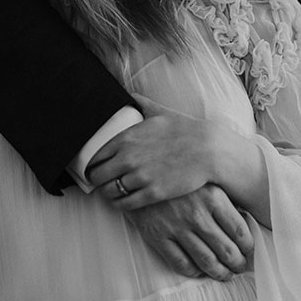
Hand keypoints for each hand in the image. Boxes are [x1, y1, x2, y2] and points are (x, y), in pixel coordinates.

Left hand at [87, 112, 215, 209]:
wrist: (208, 149)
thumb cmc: (184, 129)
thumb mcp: (159, 112)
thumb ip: (140, 104)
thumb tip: (129, 95)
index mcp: (126, 138)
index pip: (94, 156)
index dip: (91, 163)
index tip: (94, 166)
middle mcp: (128, 158)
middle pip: (96, 176)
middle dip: (96, 179)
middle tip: (102, 180)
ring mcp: (139, 177)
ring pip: (108, 192)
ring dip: (108, 193)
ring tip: (112, 191)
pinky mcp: (152, 194)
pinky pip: (124, 205)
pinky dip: (120, 204)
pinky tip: (123, 200)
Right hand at [126, 184, 253, 280]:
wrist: (139, 172)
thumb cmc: (178, 175)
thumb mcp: (204, 178)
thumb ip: (225, 199)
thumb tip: (245, 225)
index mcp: (213, 196)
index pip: (240, 231)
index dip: (248, 248)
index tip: (249, 252)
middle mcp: (197, 214)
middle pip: (227, 250)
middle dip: (237, 264)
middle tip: (240, 268)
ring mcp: (176, 227)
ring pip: (207, 261)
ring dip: (220, 273)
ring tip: (225, 275)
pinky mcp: (158, 237)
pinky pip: (181, 264)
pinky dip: (194, 272)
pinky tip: (200, 270)